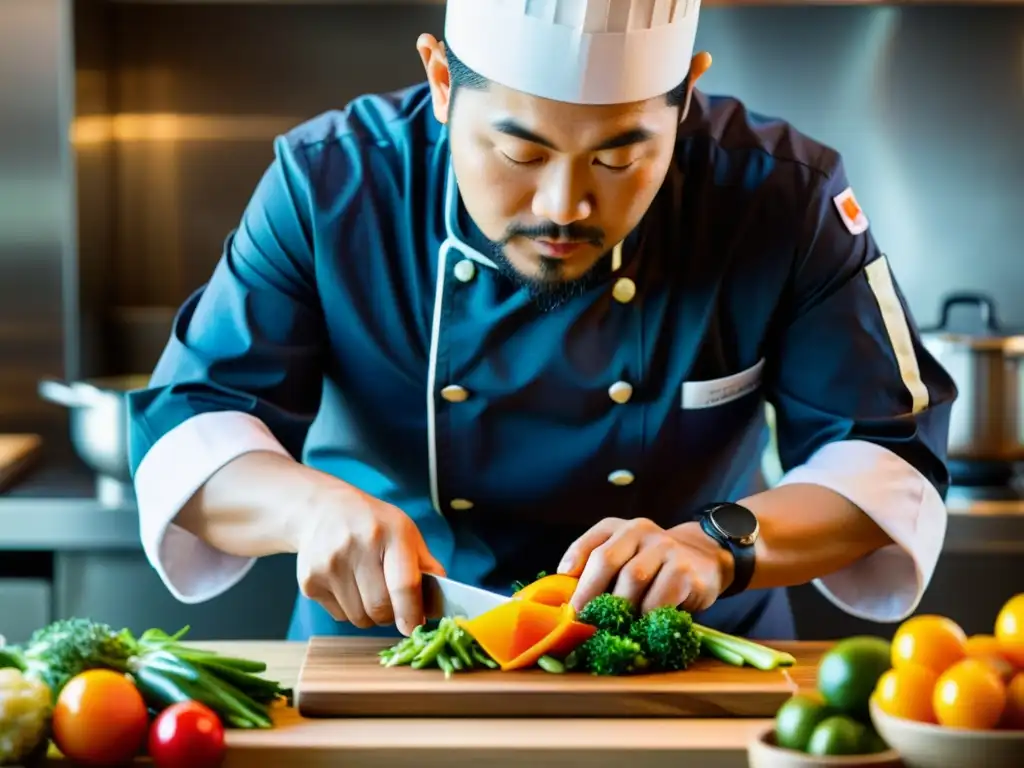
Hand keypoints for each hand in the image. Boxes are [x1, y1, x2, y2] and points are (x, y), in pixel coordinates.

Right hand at [294, 486, 444, 635]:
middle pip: (380, 608)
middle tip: (393, 604)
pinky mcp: (309, 581)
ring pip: (359, 618)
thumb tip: (438, 606)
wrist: (322, 510)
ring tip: (368, 588)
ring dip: (370, 615)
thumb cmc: (374, 525)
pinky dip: (349, 609)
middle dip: (391, 615)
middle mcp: (356, 546)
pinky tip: (347, 584)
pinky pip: (340, 616)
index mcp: (390, 532)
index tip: (414, 628)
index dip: (412, 614)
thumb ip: (426, 567)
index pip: (404, 585)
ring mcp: (329, 564)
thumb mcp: (405, 533)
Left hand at [557, 518, 733, 614]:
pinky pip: (658, 597)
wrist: (707, 560)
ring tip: (614, 625)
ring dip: (620, 607)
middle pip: (606, 559)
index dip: (573, 565)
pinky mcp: (685, 570)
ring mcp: (665, 547)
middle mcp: (641, 530)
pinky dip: (646, 615)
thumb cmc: (655, 567)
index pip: (591, 543)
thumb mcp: (628, 558)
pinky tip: (643, 625)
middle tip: (582, 619)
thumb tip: (569, 603)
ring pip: (632, 578)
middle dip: (589, 592)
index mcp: (620, 528)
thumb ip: (600, 571)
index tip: (566, 593)